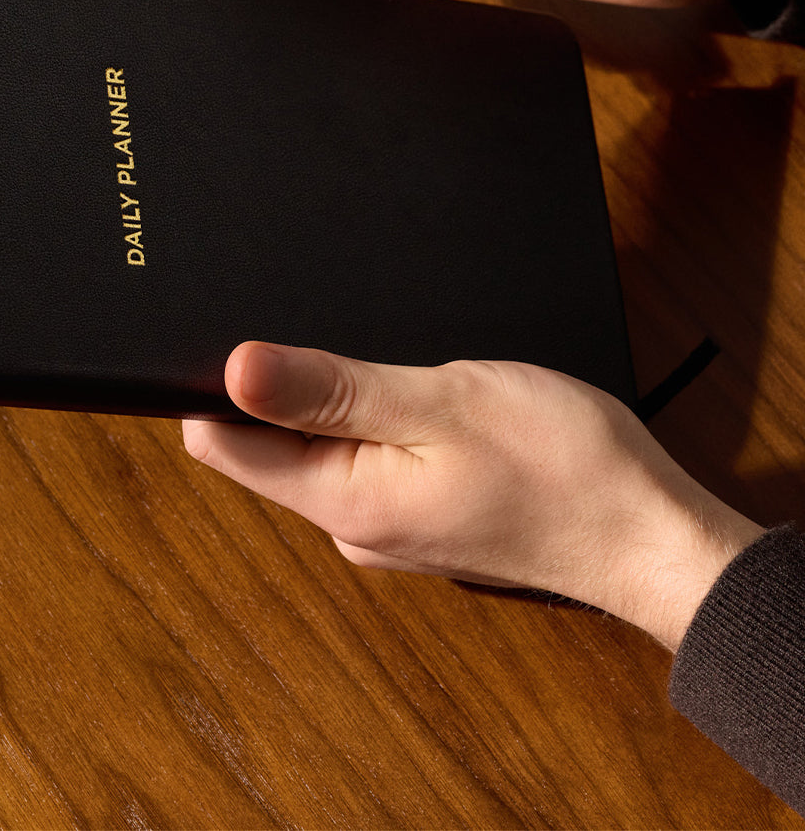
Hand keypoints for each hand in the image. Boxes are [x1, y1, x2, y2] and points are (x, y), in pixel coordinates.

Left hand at [184, 342, 763, 649]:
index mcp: (342, 501)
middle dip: (277, 383)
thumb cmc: (560, 466)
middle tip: (319, 322)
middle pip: (267, 443)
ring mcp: (386, 523)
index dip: (209, 381)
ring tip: (378, 356)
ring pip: (321, 445)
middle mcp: (351, 524)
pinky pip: (366, 456)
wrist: (646, 531)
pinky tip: (413, 392)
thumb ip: (331, 390)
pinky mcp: (419, 512)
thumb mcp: (440, 403)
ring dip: (332, 397)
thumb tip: (233, 369)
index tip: (227, 326)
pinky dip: (373, 417)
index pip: (223, 443)